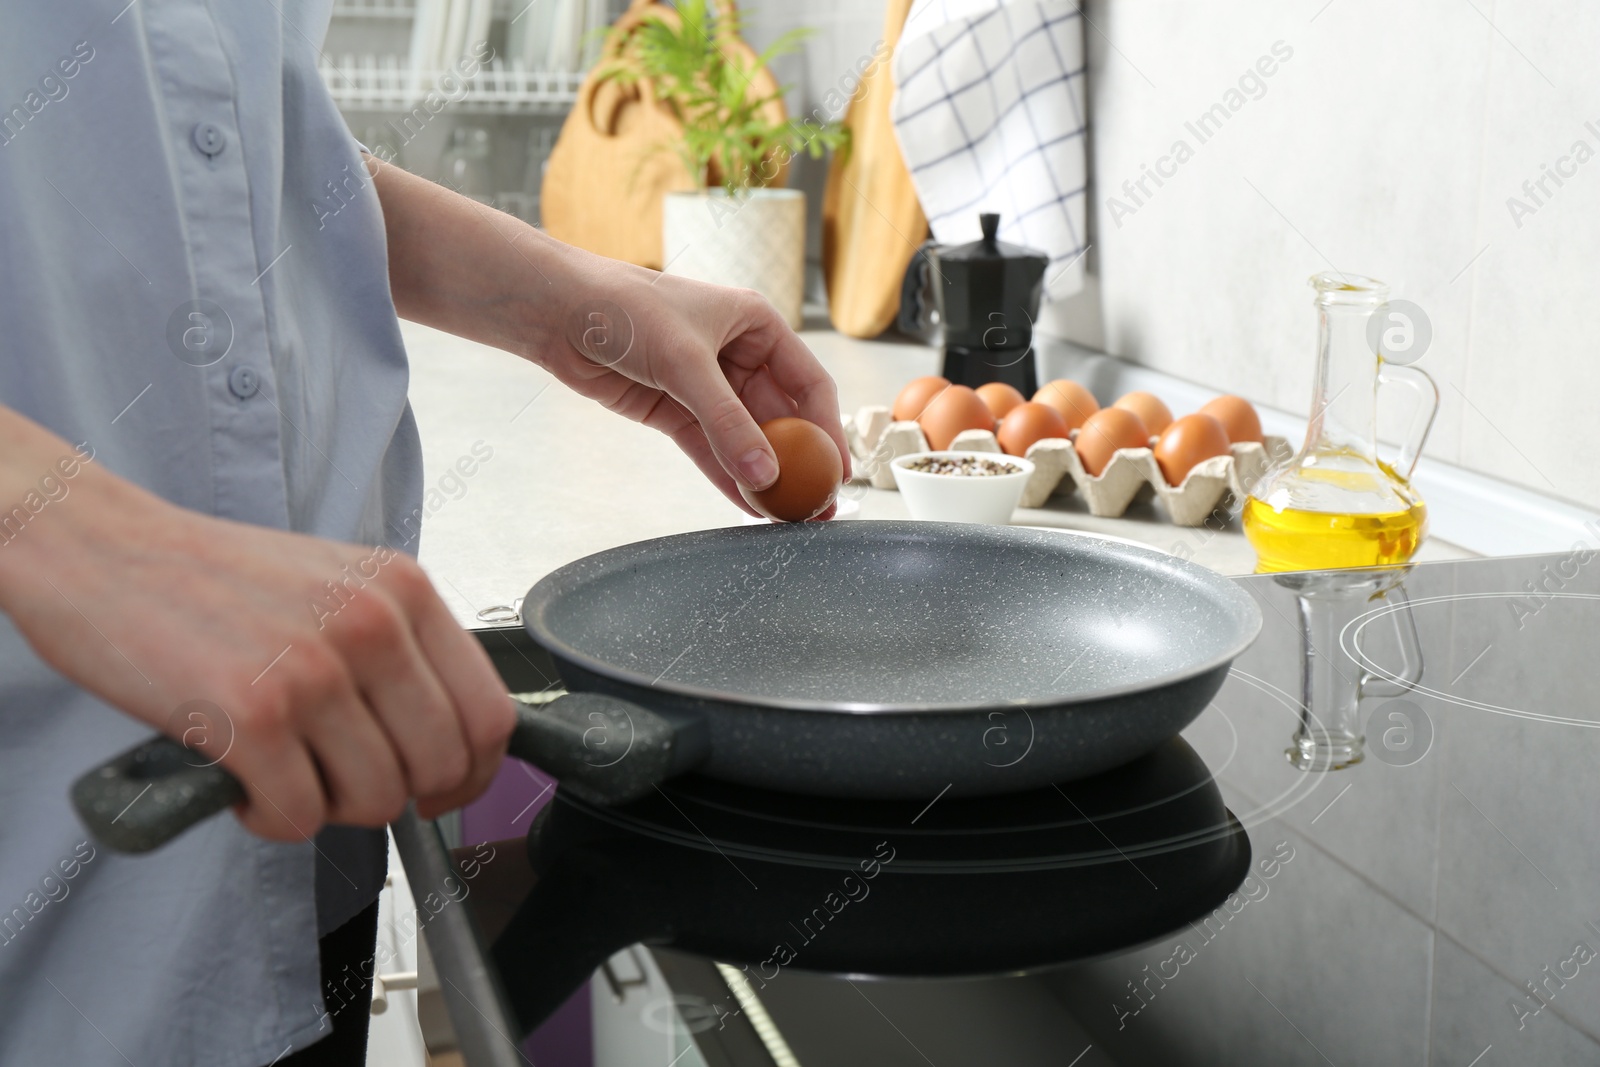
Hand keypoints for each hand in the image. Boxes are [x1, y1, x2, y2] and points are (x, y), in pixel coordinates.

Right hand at [0, 420, 514, 840]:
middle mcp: (373, 624)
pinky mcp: (253, 714)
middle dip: (397, 797)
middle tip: (343, 785)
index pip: (490, 714)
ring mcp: (316, 669)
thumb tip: (448, 738)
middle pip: (441, 766)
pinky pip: (300, 815)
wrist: (101, 550)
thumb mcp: (338, 585)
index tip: (445, 792)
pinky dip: (272, 819)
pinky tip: (245, 783)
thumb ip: (399, 649)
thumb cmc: (214, 577)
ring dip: (328, 808)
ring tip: (283, 771)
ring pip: (375, 799)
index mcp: (404, 591)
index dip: (475, 775)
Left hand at [542, 265, 853, 515]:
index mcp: (755, 325)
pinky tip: (747, 504)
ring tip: (785, 516)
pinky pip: (710, 449)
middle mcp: (737, 355)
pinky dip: (727, 476)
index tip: (838, 471)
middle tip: (815, 505)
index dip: (827, 429)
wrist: (557, 312)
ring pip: (745, 439)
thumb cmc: (624, 308)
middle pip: (780, 417)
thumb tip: (764, 473)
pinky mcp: (674, 410)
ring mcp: (705, 386)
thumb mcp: (685, 363)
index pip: (809, 383)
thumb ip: (727, 422)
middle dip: (798, 463)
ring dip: (763, 476)